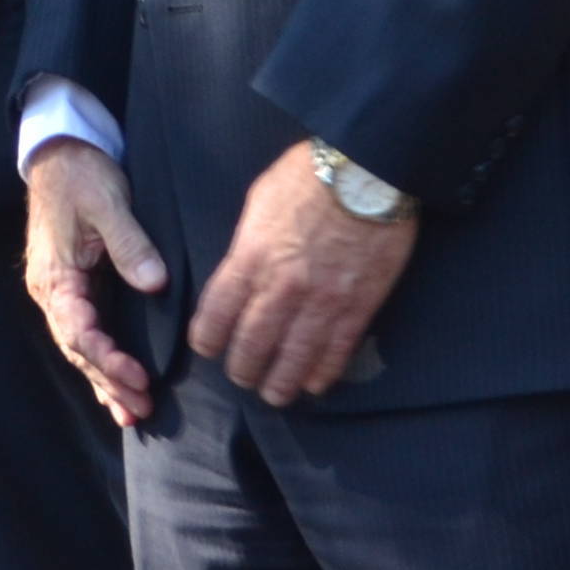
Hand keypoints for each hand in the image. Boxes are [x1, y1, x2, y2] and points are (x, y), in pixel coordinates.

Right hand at [21, 137, 169, 428]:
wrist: (61, 156)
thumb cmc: (81, 176)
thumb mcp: (106, 203)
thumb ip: (129, 244)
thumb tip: (153, 283)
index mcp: (55, 274)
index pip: (78, 330)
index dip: (108, 359)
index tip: (140, 378)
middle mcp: (52, 290)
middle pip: (77, 348)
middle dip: (108, 381)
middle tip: (142, 410)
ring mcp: (61, 292)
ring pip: (79, 348)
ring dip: (103, 381)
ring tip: (131, 414)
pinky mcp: (74, 289)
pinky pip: (84, 335)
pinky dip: (99, 364)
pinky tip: (114, 388)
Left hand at [188, 145, 418, 409]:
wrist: (363, 175)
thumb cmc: (303, 180)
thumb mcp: (257, 206)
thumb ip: (246, 246)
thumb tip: (240, 270)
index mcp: (250, 257)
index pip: (219, 310)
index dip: (209, 336)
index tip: (206, 349)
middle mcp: (282, 286)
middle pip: (254, 340)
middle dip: (243, 366)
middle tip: (241, 378)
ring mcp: (322, 300)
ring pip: (295, 354)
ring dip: (282, 380)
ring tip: (274, 395)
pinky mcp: (359, 306)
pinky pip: (337, 348)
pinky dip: (324, 371)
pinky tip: (316, 384)